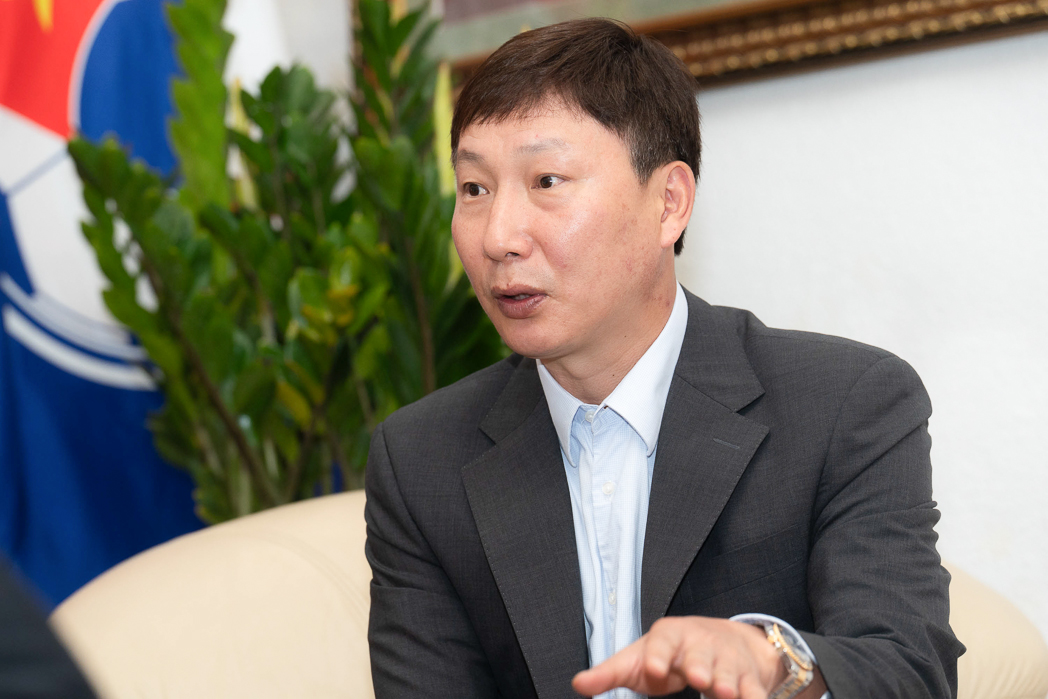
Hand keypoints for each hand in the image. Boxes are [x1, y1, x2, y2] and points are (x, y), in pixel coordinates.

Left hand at [571, 616, 784, 698]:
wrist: (722, 639)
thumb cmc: (670, 654)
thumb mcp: (639, 659)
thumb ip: (609, 673)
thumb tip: (577, 685)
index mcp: (670, 636)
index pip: (660, 642)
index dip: (656, 655)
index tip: (652, 669)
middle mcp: (700, 644)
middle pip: (699, 655)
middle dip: (699, 666)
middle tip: (698, 678)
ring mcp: (726, 660)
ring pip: (729, 671)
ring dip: (728, 682)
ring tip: (723, 693)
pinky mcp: (749, 678)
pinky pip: (754, 689)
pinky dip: (756, 696)